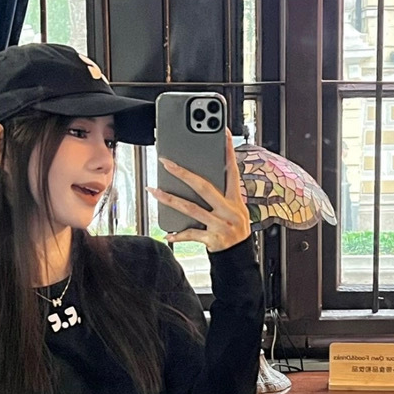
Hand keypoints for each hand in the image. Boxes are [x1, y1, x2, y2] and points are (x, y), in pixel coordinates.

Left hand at [147, 129, 250, 252]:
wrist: (240, 258)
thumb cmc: (235, 231)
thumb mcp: (236, 211)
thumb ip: (222, 196)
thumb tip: (198, 180)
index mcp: (235, 201)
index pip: (232, 171)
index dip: (228, 152)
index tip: (223, 134)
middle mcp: (229, 211)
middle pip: (204, 187)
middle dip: (183, 173)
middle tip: (166, 162)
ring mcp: (220, 225)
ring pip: (191, 208)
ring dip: (170, 199)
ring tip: (154, 190)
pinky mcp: (212, 239)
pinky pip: (191, 234)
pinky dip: (178, 235)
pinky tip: (167, 233)